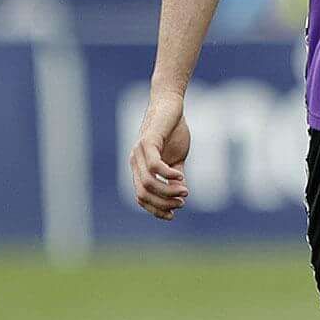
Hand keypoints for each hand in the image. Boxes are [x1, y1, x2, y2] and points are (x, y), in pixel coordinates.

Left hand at [129, 90, 190, 219]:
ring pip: (148, 182)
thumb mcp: (177, 159)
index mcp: (139, 168)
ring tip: (184, 191)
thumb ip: (176, 177)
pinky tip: (181, 176)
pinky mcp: (147, 141)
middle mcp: (135, 162)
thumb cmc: (174, 130)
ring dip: (167, 191)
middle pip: (143, 194)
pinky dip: (168, 175)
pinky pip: (154, 165)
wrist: (172, 104)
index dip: (156, 210)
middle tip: (182, 202)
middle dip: (163, 203)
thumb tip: (181, 195)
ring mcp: (139, 152)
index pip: (141, 197)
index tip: (174, 214)